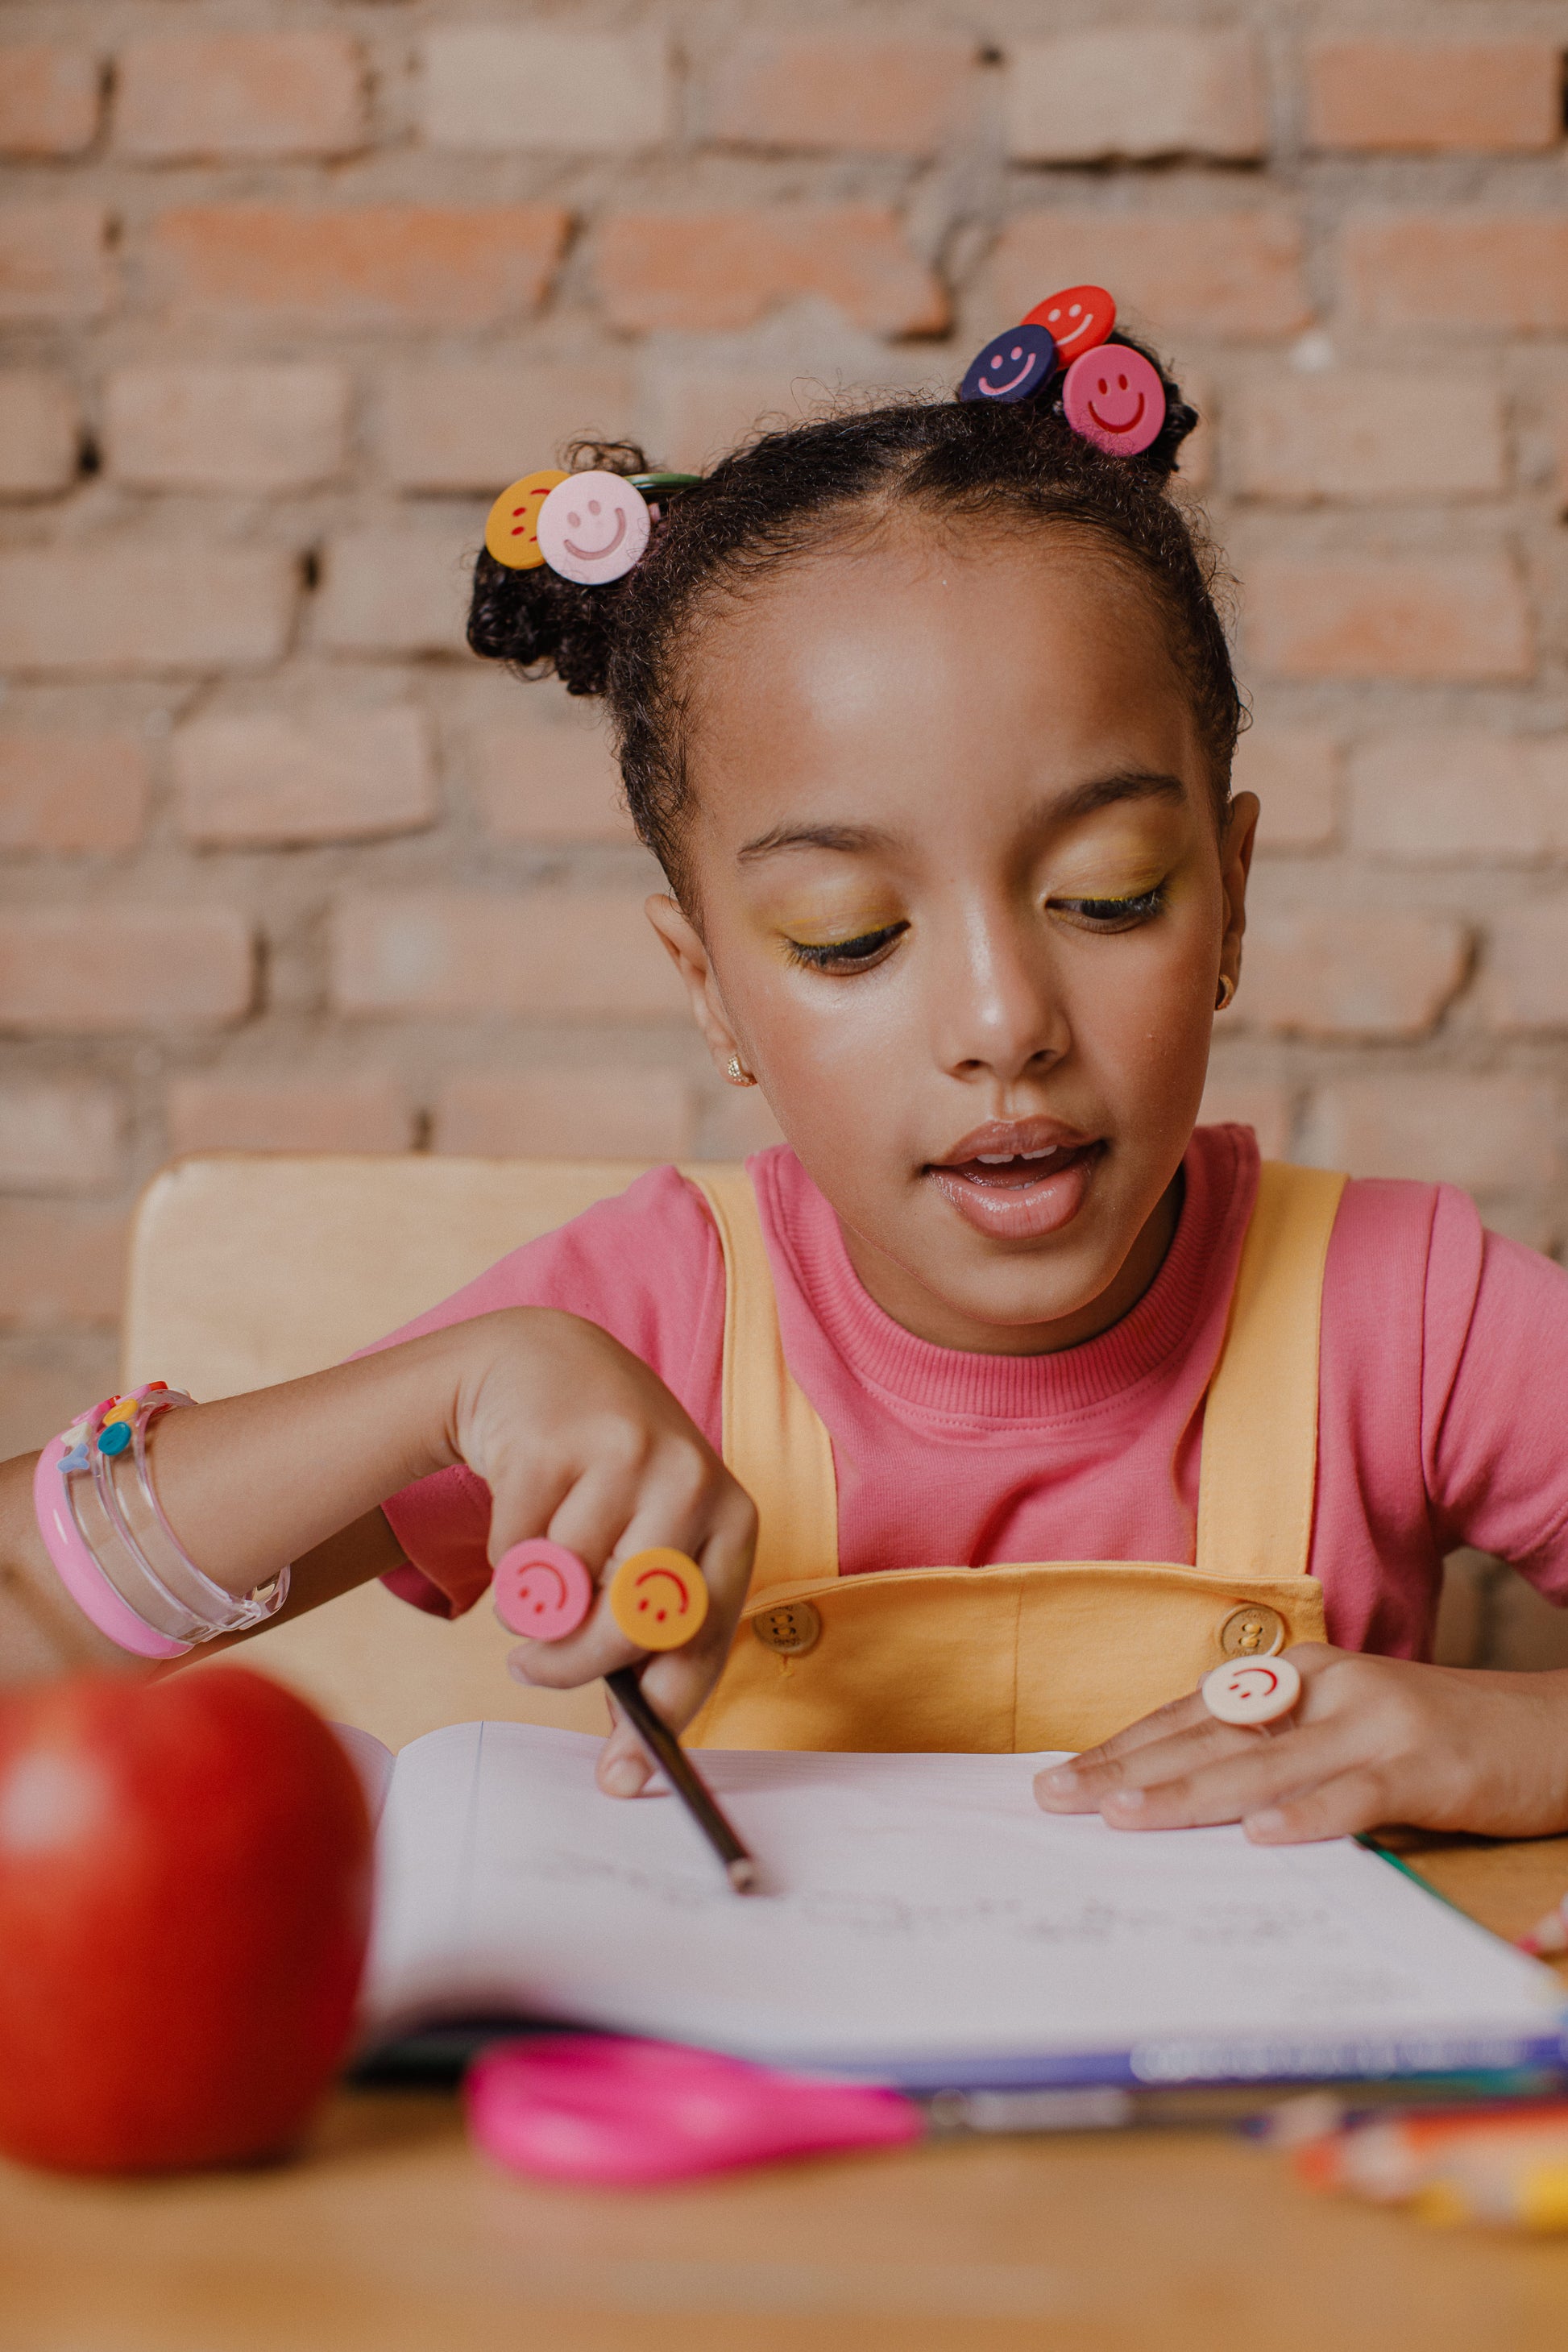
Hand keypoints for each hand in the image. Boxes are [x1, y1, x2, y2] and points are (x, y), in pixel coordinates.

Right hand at [450, 1309, 756, 1799]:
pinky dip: (506, 1552)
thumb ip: (644, 1646)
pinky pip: (515, 1552)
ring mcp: (625, 1455)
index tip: (623, 1776)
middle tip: (532, 1668)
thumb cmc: (605, 1480)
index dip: (665, 1712)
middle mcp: (692, 1481)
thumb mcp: (647, 1546)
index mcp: (731, 1517)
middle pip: (633, 1625)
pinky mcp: (556, 1442)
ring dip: (535, 1595)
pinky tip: (524, 1502)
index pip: (706, 1637)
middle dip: (573, 1666)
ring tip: (544, 1546)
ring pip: (564, 1592)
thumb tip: (627, 1772)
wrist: (547, 1364)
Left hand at [1033, 1646, 1567, 1843]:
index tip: (1059, 1778)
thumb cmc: (1434, 1740)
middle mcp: (1326, 1690)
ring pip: (1265, 1766)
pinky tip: (1261, 1839)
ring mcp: (1376, 1724)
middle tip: (1057, 1800)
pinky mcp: (1426, 1765)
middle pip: (1209, 1736)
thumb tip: (1181, 1794)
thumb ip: (1275, 1753)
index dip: (1123, 1746)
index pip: (1190, 1715)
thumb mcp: (1343, 1731)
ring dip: (1190, 1793)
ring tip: (1126, 1815)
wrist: (1550, 1730)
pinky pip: (1357, 1796)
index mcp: (1298, 1678)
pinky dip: (1308, 1817)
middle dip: (1126, 1770)